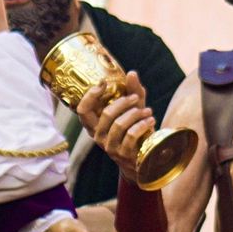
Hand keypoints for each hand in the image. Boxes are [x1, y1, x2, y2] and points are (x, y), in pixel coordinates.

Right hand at [76, 70, 155, 184]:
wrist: (145, 158)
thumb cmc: (136, 131)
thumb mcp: (134, 110)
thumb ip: (133, 92)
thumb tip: (131, 73)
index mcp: (95, 125)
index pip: (82, 110)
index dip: (90, 96)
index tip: (103, 82)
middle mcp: (98, 136)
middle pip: (105, 114)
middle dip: (122, 102)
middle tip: (135, 98)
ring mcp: (109, 147)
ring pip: (119, 124)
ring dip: (136, 114)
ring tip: (148, 111)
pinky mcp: (123, 154)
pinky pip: (131, 135)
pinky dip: (143, 125)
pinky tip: (150, 120)